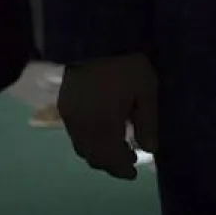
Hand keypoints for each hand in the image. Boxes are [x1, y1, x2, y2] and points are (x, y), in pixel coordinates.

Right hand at [57, 53, 158, 179]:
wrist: (95, 41)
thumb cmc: (126, 66)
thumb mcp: (146, 91)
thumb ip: (148, 122)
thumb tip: (150, 149)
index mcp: (103, 127)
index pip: (111, 159)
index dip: (122, 169)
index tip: (134, 173)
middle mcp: (83, 129)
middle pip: (94, 157)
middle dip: (111, 163)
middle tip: (129, 161)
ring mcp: (71, 119)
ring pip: (82, 148)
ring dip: (99, 153)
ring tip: (119, 148)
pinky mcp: (65, 107)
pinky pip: (76, 135)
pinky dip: (89, 141)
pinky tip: (103, 132)